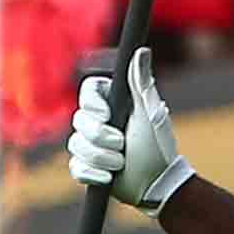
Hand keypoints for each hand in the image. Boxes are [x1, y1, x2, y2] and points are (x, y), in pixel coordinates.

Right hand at [65, 47, 192, 213]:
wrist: (157, 183)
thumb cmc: (158, 145)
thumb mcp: (150, 112)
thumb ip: (141, 82)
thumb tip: (141, 50)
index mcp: (113, 104)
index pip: (88, 91)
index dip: (92, 104)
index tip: (107, 115)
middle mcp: (99, 121)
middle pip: (79, 120)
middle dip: (100, 137)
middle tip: (122, 145)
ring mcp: (91, 144)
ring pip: (75, 145)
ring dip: (100, 157)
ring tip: (121, 163)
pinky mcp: (87, 166)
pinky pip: (75, 167)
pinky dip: (92, 173)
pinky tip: (108, 177)